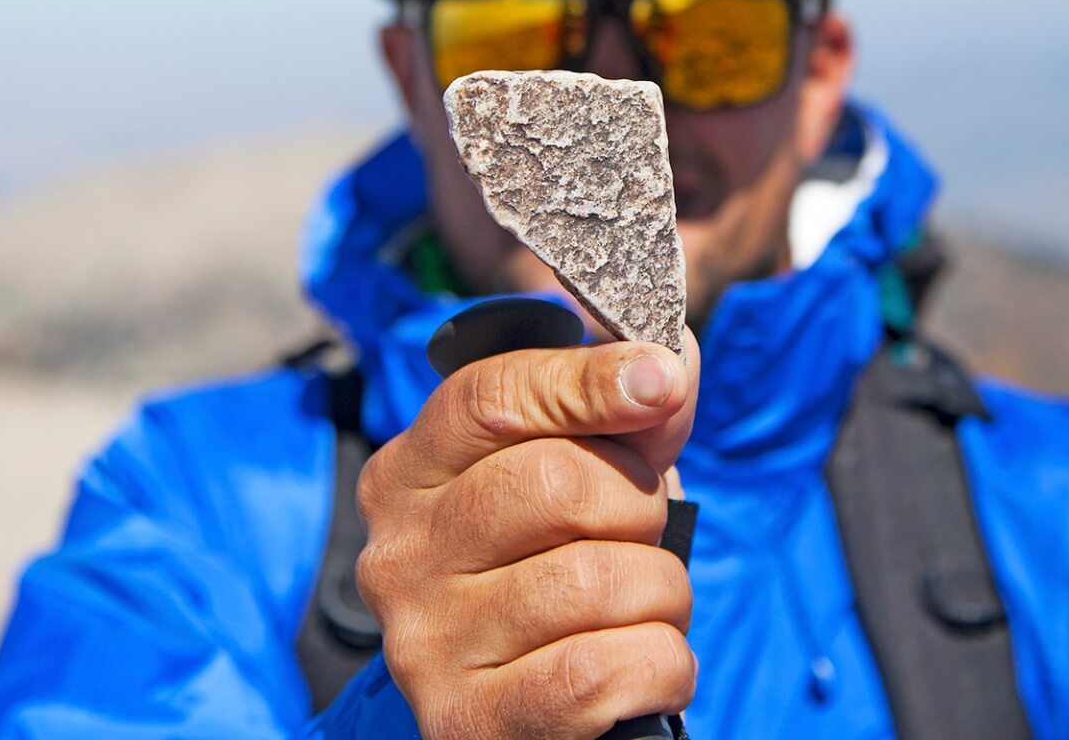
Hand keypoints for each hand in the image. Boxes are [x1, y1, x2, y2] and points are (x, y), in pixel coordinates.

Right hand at [355, 331, 700, 739]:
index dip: (587, 380)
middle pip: (556, 484)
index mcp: (409, 473)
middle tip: (640, 533)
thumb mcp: (582, 473)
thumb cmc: (554, 567)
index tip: (660, 381)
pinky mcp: (468, 722)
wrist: (521, 711)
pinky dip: (662, 663)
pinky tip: (649, 663)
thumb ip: (625, 410)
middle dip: (639, 504)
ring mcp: (425, 644)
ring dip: (663, 593)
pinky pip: (604, 670)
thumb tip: (669, 364)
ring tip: (643, 605)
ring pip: (596, 581)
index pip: (491, 397)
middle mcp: (399, 555)